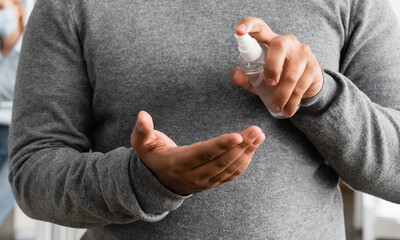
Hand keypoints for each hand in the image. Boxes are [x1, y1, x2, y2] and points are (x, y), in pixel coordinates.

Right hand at [130, 111, 264, 194]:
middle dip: (241, 146)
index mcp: (178, 163)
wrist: (156, 183)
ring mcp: (204, 181)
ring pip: (229, 169)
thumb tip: (142, 114)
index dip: (220, 146)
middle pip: (221, 162)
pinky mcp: (212, 183)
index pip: (202, 154)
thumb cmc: (151, 157)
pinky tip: (253, 147)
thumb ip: (141, 130)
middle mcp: (193, 175)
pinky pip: (231, 175)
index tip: (237, 136)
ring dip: (247, 153)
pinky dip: (244, 161)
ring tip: (259, 135)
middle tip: (256, 130)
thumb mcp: (141, 144)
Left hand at [230, 17, 323, 117]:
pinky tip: (287, 110)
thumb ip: (245, 76)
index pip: (259, 27)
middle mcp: (287, 42)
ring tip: (276, 107)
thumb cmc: (276, 77)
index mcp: (269, 40)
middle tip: (269, 84)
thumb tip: (236, 74)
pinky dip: (292, 101)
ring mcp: (302, 53)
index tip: (239, 31)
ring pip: (290, 74)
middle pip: (278, 47)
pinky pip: (301, 86)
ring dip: (281, 95)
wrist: (306, 85)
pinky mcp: (313, 67)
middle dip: (271, 68)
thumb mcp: (257, 78)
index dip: (248, 25)